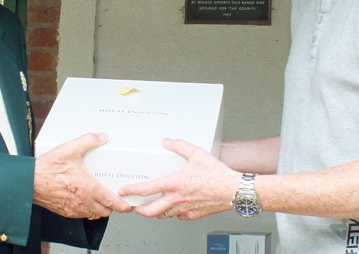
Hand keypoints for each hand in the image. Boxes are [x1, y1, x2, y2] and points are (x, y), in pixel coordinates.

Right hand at [34, 132, 132, 218]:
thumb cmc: (47, 168)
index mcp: (88, 188)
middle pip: (105, 211)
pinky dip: (87, 209)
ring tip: (101, 198)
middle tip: (115, 198)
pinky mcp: (65, 211)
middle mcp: (82, 201)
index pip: (111, 202)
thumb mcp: (70, 149)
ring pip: (94, 214)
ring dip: (99, 208)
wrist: (29, 181)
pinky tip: (85, 199)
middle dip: (112, 206)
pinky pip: (81, 214)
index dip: (123, 205)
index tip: (128, 203)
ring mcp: (73, 209)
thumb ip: (88, 141)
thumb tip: (102, 137)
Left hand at [118, 138, 239, 219]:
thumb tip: (167, 141)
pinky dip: (172, 213)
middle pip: (150, 211)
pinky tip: (174, 206)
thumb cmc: (217, 174)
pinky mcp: (193, 215)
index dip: (132, 190)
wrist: (233, 190)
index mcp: (174, 183)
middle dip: (139, 209)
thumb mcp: (197, 153)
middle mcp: (176, 199)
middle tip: (135, 205)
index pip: (147, 189)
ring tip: (152, 206)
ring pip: (163, 215)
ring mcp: (184, 209)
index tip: (124, 190)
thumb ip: (179, 146)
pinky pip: (177, 217)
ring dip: (155, 211)